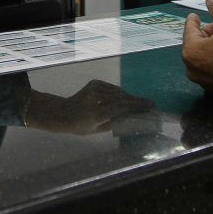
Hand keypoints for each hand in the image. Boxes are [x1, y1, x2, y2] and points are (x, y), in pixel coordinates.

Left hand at [23, 80, 154, 134]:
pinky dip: (120, 92)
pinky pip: (112, 88)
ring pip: (117, 92)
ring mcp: (94, 89)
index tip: (148, 108)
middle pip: (121, 99)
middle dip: (136, 101)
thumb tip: (131, 117)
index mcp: (96, 114)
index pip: (120, 109)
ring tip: (140, 102)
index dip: (135, 108)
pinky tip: (126, 97)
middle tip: (149, 104)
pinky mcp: (94, 83)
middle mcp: (95, 99)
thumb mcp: (96, 130)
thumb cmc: (79, 126)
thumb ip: (113, 123)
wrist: (63, 112)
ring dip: (129, 97)